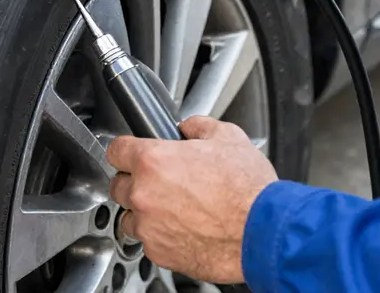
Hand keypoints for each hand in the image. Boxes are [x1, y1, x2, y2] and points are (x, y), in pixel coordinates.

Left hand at [106, 116, 277, 283]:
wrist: (264, 232)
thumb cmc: (248, 189)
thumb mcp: (226, 136)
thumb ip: (196, 126)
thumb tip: (187, 127)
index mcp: (154, 160)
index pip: (116, 149)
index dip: (126, 149)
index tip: (132, 153)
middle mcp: (145, 194)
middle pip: (118, 184)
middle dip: (134, 180)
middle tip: (159, 180)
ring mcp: (150, 227)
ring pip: (130, 216)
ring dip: (144, 211)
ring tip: (173, 207)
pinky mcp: (161, 253)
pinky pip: (148, 241)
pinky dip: (160, 235)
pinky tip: (183, 226)